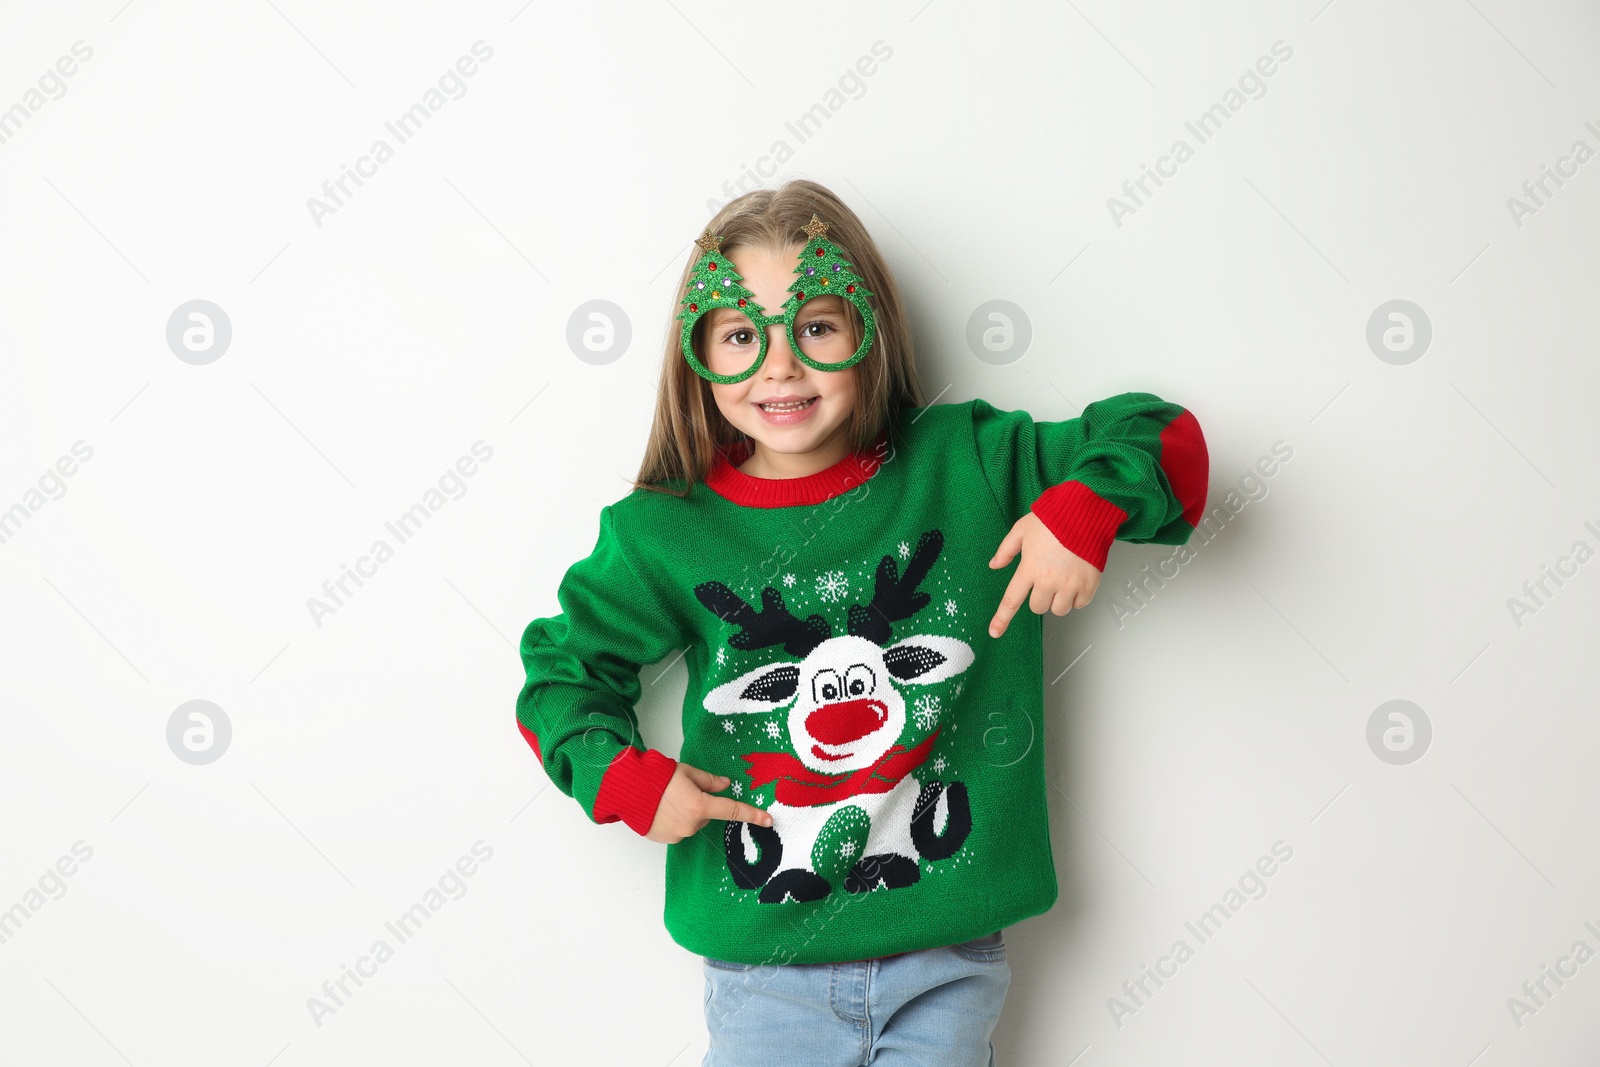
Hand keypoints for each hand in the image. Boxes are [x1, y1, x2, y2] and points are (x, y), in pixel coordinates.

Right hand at [645, 762, 773, 843]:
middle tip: (681, 790)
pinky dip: (673, 820)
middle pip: (705, 815)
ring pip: (691, 823)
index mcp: (700, 807)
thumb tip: (725, 785)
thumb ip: (709, 781)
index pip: (732, 811)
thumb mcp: (687, 772)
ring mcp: (677, 835)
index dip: (752, 815)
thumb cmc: (656, 778)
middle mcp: (691, 825)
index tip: (768, 820)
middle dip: (699, 804)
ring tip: (666, 799)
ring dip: (684, 813)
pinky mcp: (664, 840)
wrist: (627, 790)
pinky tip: (660, 809)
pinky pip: (677, 830)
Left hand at [987, 511, 1100, 637]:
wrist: (1086, 513)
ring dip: (1058, 600)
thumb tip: (994, 565)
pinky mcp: (1089, 585)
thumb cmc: (1054, 519)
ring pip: (1059, 610)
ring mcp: (1070, 584)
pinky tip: (1076, 580)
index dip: (1002, 618)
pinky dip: (1077, 597)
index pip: (1012, 600)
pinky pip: (1079, 604)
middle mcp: (1049, 580)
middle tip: (1046, 579)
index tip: (994, 632)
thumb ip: (1006, 549)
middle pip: (1038, 608)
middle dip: (1040, 597)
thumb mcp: (1022, 529)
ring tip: (1062, 579)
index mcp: (1029, 568)